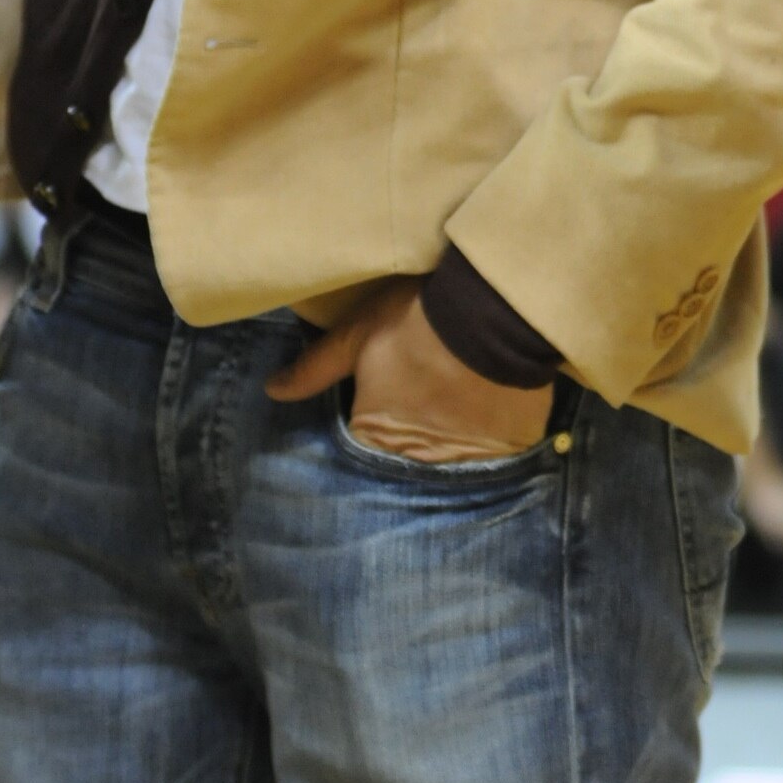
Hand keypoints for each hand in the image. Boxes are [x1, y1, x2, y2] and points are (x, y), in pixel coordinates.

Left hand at [268, 281, 554, 465]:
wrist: (496, 311)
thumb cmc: (418, 320)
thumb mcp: (359, 333)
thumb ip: (315, 367)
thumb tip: (272, 390)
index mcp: (376, 436)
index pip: (359, 458)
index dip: (365, 441)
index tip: (377, 421)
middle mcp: (419, 461)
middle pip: (404, 469)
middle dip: (403, 456)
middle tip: (417, 426)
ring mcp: (468, 461)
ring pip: (450, 471)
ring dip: (447, 455)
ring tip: (453, 431)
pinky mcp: (510, 450)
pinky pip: (495, 462)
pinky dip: (491, 450)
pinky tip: (489, 426)